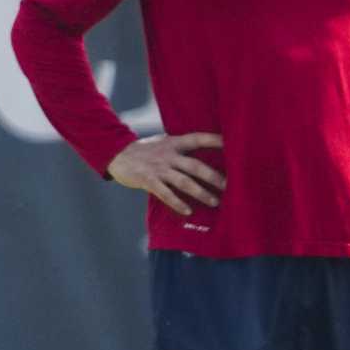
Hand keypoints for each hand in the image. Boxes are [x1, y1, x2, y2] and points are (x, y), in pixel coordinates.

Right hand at [106, 132, 223, 216]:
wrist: (116, 154)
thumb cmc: (143, 151)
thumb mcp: (162, 143)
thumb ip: (179, 149)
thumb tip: (203, 158)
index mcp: (173, 143)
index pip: (198, 138)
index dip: (215, 140)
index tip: (233, 145)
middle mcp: (168, 155)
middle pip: (195, 166)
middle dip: (213, 177)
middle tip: (229, 186)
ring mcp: (158, 169)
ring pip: (183, 182)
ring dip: (200, 192)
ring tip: (214, 202)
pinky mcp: (148, 180)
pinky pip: (166, 194)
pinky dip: (177, 203)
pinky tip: (188, 211)